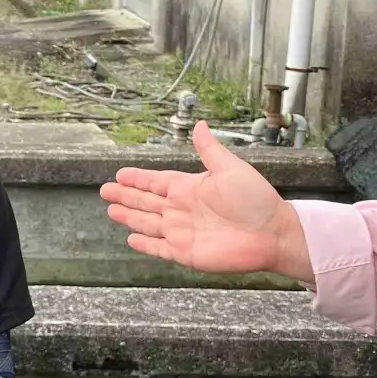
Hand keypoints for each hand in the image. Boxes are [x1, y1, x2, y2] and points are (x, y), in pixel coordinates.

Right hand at [100, 120, 311, 282]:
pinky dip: (145, 245)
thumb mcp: (230, 168)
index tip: (120, 174)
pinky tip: (132, 240)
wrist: (271, 233)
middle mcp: (181, 209)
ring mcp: (182, 232)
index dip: (138, 178)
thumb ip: (209, 150)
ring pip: (147, 223)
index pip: (156, 181)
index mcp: (189, 187)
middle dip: (125, 196)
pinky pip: (159, 248)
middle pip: (145, 201)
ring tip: (111, 211)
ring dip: (129, 217)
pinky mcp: (185, 253)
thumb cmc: (255, 199)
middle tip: (104, 190)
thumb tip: (200, 124)